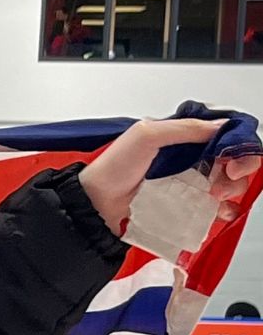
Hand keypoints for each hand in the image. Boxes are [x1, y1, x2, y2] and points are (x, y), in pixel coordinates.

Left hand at [77, 117, 258, 235]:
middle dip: (239, 168)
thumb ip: (184, 128)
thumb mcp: (146, 135)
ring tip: (216, 195)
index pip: (224, 135)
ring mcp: (188, 182)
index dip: (237, 145)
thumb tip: (220, 124)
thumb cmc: (113, 168)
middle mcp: (188, 158)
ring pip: (228, 182)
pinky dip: (223, 209)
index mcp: (181, 137)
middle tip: (227, 177)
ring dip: (232, 188)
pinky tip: (219, 210)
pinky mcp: (184, 205)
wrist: (94, 203)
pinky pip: (213, 206)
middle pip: (232, 159)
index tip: (232, 158)